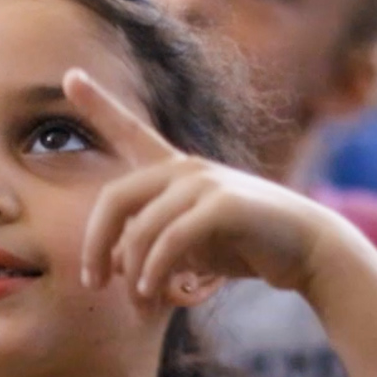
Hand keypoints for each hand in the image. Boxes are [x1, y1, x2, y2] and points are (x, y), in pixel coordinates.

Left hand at [70, 70, 350, 298]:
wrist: (306, 250)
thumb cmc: (246, 247)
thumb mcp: (190, 244)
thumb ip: (151, 245)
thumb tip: (113, 263)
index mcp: (174, 170)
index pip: (130, 130)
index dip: (98, 103)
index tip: (70, 75)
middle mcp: (186, 168)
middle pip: (115, 198)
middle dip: (95, 244)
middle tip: (92, 283)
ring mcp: (205, 183)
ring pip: (141, 228)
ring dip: (132, 272)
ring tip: (139, 302)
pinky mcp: (223, 205)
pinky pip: (171, 240)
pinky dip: (155, 270)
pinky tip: (153, 292)